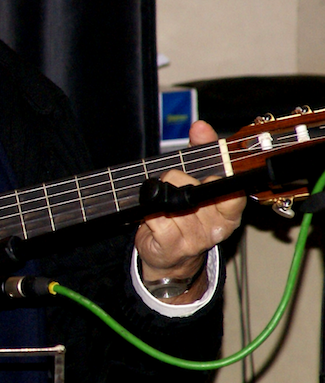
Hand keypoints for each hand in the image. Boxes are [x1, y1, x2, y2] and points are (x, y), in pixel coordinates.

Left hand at [134, 121, 245, 302]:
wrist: (169, 256)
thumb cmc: (185, 213)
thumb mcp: (197, 181)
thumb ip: (202, 152)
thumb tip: (201, 126)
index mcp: (230, 210)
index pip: (233, 192)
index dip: (216, 179)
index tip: (207, 175)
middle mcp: (217, 226)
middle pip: (191, 187)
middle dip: (176, 180)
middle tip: (173, 189)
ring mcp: (195, 239)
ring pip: (171, 200)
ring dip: (160, 197)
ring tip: (163, 207)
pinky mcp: (171, 246)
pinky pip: (155, 217)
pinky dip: (149, 213)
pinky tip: (153, 217)